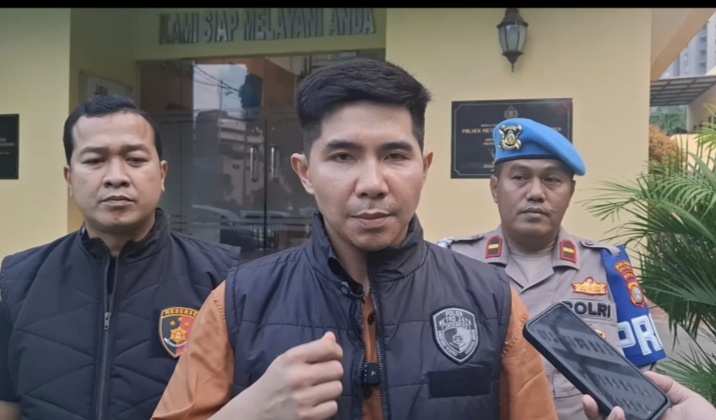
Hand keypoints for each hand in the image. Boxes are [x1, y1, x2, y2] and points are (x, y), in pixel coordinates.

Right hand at [228, 332, 343, 419]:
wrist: (256, 410)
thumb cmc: (276, 380)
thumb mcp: (287, 359)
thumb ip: (311, 348)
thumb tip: (332, 338)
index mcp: (293, 358)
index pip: (329, 348)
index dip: (336, 352)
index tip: (332, 356)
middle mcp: (298, 377)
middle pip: (337, 369)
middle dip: (332, 372)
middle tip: (322, 376)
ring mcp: (303, 399)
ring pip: (337, 388)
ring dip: (330, 390)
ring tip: (317, 390)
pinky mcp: (308, 417)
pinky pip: (333, 407)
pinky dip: (326, 406)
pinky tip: (314, 403)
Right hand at [583, 371, 715, 419]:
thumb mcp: (689, 402)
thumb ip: (667, 386)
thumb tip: (644, 373)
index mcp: (645, 418)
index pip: (617, 409)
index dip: (603, 399)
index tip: (595, 385)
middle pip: (604, 419)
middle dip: (591, 410)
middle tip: (587, 398)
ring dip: (598, 416)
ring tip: (612, 409)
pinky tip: (617, 414)